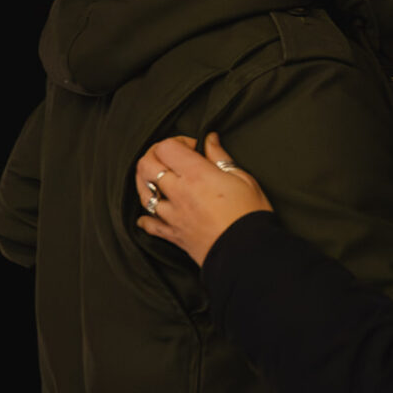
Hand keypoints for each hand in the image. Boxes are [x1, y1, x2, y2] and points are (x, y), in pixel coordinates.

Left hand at [136, 133, 271, 265]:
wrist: (246, 252)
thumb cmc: (249, 214)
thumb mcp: (243, 177)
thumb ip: (221, 157)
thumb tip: (210, 140)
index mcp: (196, 174)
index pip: (166, 147)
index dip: (177, 141)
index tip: (193, 147)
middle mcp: (178, 192)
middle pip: (147, 165)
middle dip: (155, 156)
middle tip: (172, 159)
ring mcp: (172, 214)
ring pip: (143, 193)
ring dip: (147, 182)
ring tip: (161, 179)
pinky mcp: (173, 234)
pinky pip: (150, 224)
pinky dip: (147, 218)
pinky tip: (150, 214)